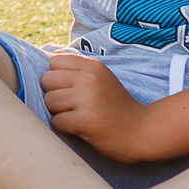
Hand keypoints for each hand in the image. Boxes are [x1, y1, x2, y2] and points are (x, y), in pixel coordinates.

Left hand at [38, 53, 154, 158]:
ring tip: (77, 116)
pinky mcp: (86, 120)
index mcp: (93, 66)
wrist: (141, 131)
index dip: (57, 77)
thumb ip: (78, 68)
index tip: (70, 89)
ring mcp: (87, 99)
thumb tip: (51, 56)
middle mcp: (89, 79)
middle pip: (47, 81)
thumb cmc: (117, 106)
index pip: (54, 61)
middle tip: (71, 106)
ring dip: (58, 112)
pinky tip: (80, 128)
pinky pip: (57, 121)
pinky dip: (65, 128)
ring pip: (49, 101)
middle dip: (54, 95)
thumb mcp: (102, 78)